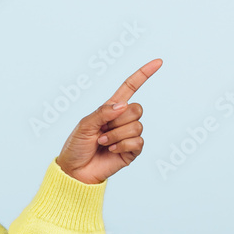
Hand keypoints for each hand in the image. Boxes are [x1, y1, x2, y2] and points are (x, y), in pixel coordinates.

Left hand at [55, 59, 162, 183]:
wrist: (75, 171)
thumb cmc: (76, 146)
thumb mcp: (84, 125)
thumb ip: (102, 113)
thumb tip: (123, 105)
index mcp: (111, 108)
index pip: (130, 87)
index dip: (144, 74)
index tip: (158, 62)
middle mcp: (122, 120)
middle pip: (137, 108)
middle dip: (119, 120)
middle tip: (103, 131)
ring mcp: (129, 136)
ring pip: (137, 126)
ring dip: (116, 135)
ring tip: (103, 143)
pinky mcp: (132, 151)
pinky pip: (138, 142)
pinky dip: (122, 145)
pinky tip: (111, 150)